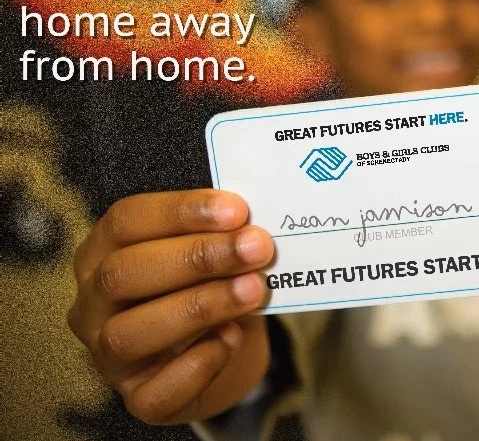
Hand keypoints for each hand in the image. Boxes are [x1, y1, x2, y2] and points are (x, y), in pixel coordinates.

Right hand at [68, 189, 273, 424]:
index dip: (180, 211)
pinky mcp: (136, 397)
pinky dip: (200, 364)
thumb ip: (221, 236)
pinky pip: (156, 393)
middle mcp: (93, 300)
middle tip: (255, 248)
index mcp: (103, 249)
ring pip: (129, 334)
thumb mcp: (210, 250)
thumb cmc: (209, 280)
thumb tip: (250, 230)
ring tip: (253, 289)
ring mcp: (106, 353)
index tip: (237, 210)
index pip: (126, 220)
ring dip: (200, 307)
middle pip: (123, 273)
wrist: (222, 341)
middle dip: (196, 257)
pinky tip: (233, 337)